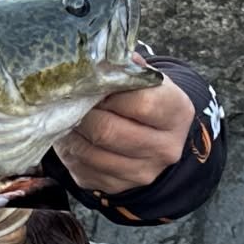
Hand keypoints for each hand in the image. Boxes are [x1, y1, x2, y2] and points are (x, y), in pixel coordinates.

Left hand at [52, 77, 195, 194]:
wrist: (157, 139)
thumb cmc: (147, 100)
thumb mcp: (147, 80)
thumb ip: (126, 68)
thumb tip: (97, 57)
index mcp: (177, 113)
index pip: (138, 103)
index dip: (108, 92)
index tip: (93, 83)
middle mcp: (165, 148)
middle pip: (109, 131)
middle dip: (83, 113)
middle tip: (70, 100)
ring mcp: (142, 172)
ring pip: (91, 153)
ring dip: (71, 133)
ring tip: (67, 116)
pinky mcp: (117, 186)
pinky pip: (83, 169)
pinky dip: (70, 151)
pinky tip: (71, 136)